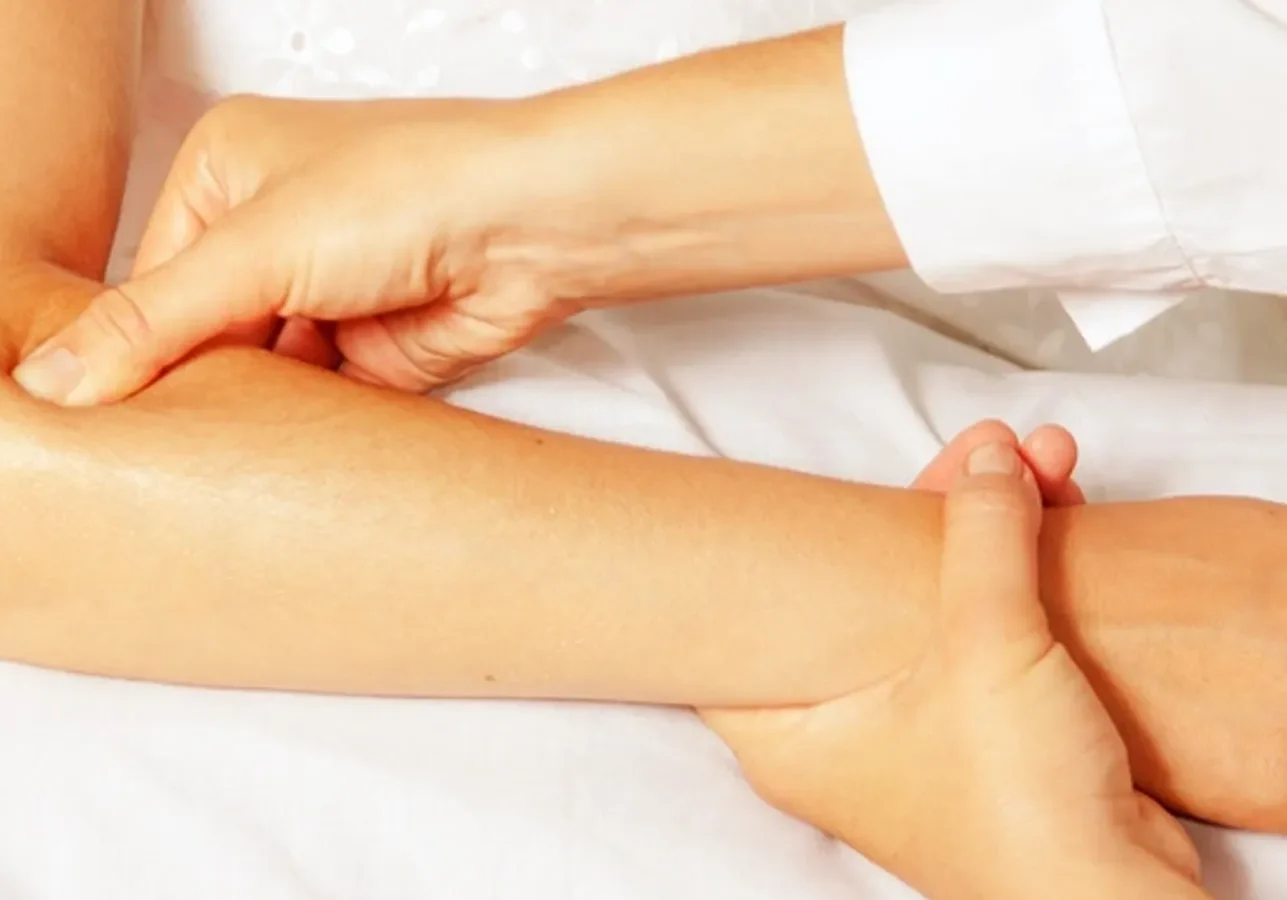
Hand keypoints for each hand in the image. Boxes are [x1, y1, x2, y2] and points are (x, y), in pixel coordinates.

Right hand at [11, 95, 582, 404]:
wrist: (529, 229)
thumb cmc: (409, 190)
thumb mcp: (255, 249)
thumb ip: (154, 321)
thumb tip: (58, 376)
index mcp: (228, 174)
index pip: (148, 278)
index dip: (128, 345)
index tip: (103, 412)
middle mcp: (276, 230)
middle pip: (204, 330)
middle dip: (193, 384)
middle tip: (156, 448)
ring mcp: (327, 291)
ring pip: (260, 372)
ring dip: (251, 411)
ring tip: (217, 459)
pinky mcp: (372, 347)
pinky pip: (316, 402)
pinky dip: (301, 429)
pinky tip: (279, 460)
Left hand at [701, 425, 1206, 899]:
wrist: (1113, 895)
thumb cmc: (1017, 806)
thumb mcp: (987, 647)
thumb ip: (979, 538)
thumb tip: (984, 458)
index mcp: (790, 730)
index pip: (741, 619)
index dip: (771, 544)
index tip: (806, 488)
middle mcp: (838, 732)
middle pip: (854, 586)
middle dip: (926, 506)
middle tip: (977, 452)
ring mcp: (908, 729)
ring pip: (927, 597)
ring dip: (984, 525)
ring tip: (1035, 461)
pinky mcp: (975, 729)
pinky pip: (979, 625)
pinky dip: (1013, 572)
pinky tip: (1056, 512)